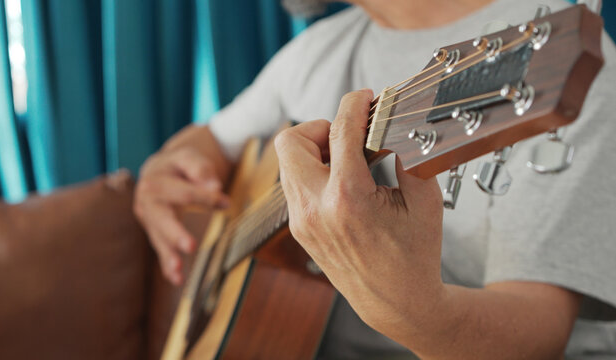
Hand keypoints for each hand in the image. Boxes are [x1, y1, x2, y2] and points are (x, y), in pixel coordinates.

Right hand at [134, 145, 228, 284]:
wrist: (160, 169)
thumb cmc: (178, 164)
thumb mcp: (189, 157)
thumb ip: (200, 169)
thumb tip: (214, 186)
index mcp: (154, 182)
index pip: (183, 193)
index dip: (205, 198)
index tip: (225, 202)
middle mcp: (147, 203)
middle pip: (162, 220)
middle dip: (177, 234)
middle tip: (191, 246)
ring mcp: (149, 220)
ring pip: (159, 239)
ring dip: (170, 256)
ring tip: (179, 272)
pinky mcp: (155, 233)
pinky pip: (161, 250)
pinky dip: (167, 265)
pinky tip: (176, 279)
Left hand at [275, 89, 444, 332]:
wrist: (395, 302)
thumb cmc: (413, 256)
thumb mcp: (424, 200)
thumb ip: (404, 156)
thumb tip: (385, 126)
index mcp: (348, 199)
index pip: (340, 131)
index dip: (353, 104)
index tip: (363, 98)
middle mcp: (315, 209)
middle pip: (290, 141)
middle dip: (319, 127)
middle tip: (347, 136)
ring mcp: (302, 221)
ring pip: (288, 162)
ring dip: (314, 150)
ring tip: (347, 159)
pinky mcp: (299, 229)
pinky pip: (294, 184)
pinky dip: (313, 172)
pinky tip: (341, 181)